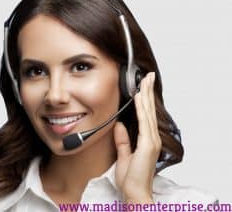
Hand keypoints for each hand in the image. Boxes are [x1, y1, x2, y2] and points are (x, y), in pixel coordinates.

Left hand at [114, 72, 160, 202]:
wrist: (134, 193)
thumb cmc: (132, 178)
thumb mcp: (124, 156)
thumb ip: (123, 140)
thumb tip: (119, 126)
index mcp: (147, 140)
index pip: (146, 115)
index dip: (145, 100)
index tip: (143, 88)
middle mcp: (151, 138)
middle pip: (149, 110)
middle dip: (148, 92)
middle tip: (148, 77)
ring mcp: (151, 141)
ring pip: (148, 113)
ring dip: (146, 96)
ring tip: (145, 81)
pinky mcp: (148, 145)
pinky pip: (143, 122)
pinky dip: (142, 109)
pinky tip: (139, 98)